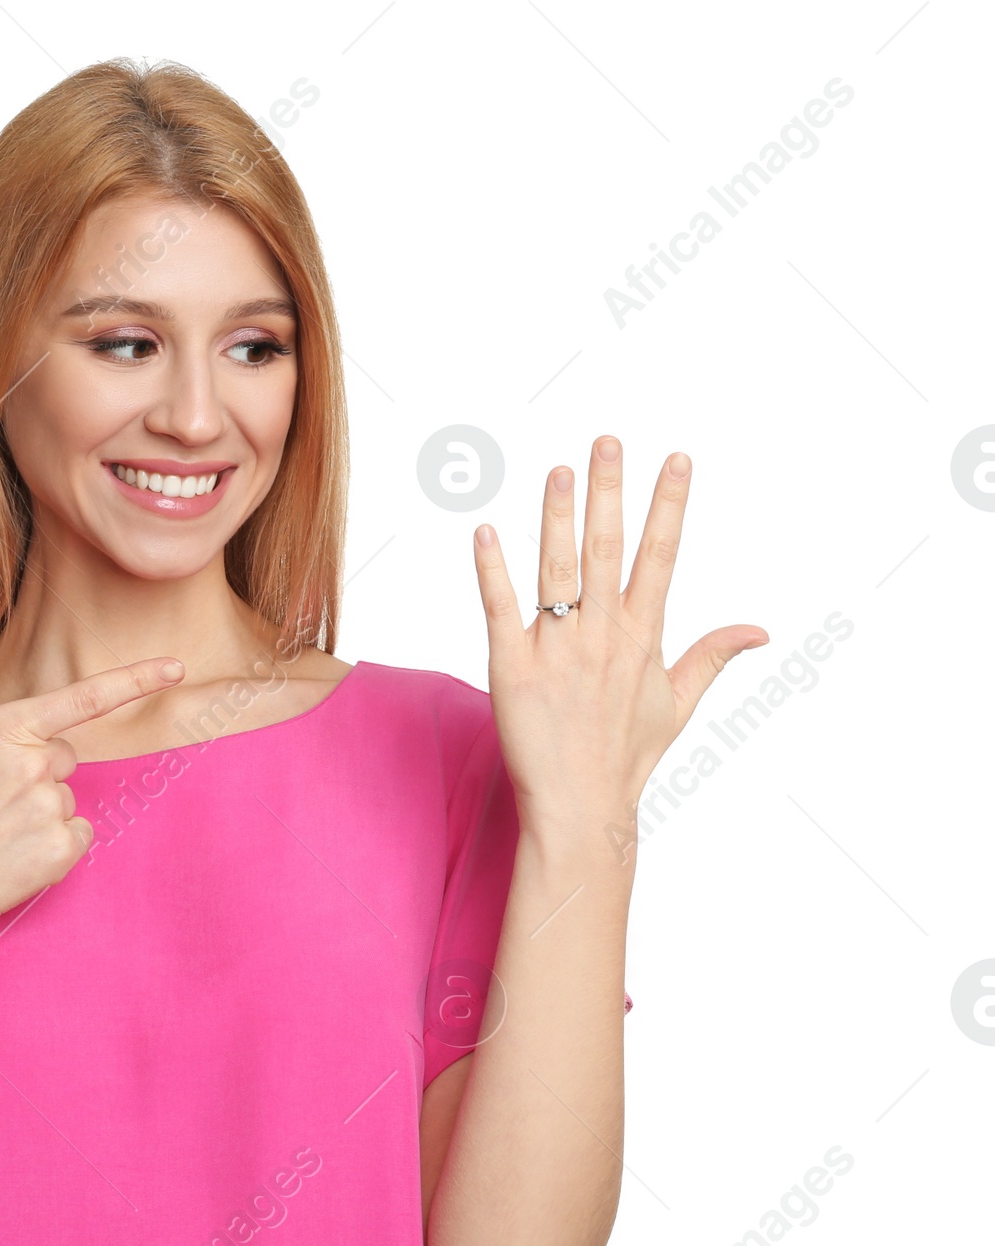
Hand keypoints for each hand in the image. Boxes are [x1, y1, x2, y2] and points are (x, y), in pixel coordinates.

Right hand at [0, 633, 184, 947]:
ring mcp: (50, 806)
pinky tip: (16, 855)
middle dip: (38, 775)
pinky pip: (78, 836)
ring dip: (42, 815)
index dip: (136, 680)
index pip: (83, 697)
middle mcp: (33, 762)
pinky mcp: (62, 848)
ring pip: (68, 799)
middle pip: (65, 758)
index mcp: (4, 728)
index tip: (176, 667)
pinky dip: (55, 848)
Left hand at [471, 436, 767, 849]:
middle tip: (608, 440)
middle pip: (607, 549)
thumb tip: (760, 629)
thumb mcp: (677, 703)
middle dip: (610, 492)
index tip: (677, 459)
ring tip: (558, 469)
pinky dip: (492, 570)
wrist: (580, 806)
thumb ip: (712, 656)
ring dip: (556, 517)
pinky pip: (500, 609)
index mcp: (642, 637)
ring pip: (557, 570)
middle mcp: (602, 636)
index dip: (669, 506)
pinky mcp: (512, 668)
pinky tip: (485, 531)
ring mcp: (557, 650)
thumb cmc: (626, 756)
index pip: (661, 556)